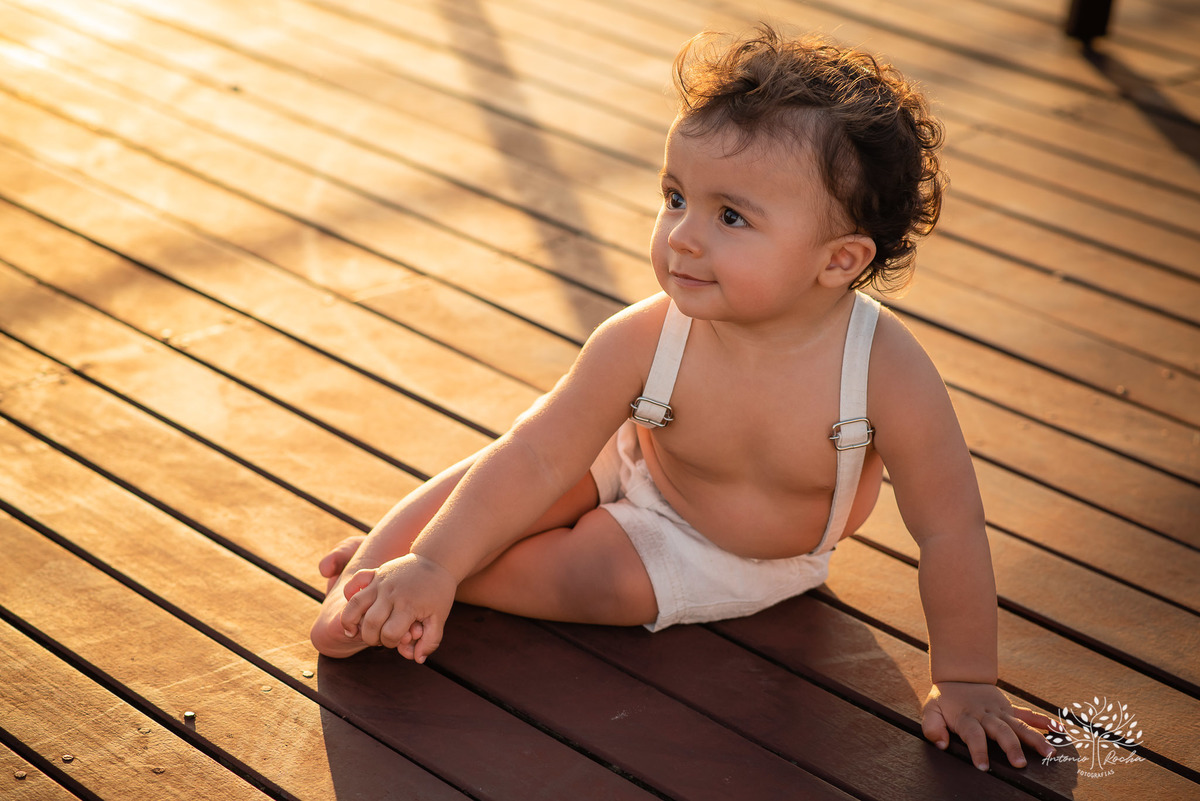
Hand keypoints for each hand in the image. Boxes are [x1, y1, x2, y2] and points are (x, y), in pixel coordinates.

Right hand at [339, 553, 457, 662]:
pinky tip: (353, 609)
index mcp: (408, 606)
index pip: (389, 634)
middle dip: (372, 638)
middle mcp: (390, 594)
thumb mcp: (440, 618)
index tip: (398, 640)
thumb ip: (430, 641)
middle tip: (379, 639)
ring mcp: (381, 582)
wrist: (437, 560)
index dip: (391, 643)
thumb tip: (417, 659)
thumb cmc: (439, 592)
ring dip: (350, 622)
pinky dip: (348, 595)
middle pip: (370, 624)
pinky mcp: (375, 574)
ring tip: (353, 631)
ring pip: (354, 605)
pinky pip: (354, 584)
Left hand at [922, 682, 1055, 769]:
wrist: (959, 675)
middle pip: (1001, 731)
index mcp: (967, 717)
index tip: (983, 767)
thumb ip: (932, 727)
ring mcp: (1001, 711)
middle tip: (1019, 764)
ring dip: (1035, 738)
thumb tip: (940, 744)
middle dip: (1011, 747)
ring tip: (1049, 753)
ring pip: (1019, 724)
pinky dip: (1044, 721)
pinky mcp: (1010, 708)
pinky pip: (1028, 714)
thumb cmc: (945, 699)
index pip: (973, 735)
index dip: (978, 750)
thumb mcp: (931, 710)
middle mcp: (986, 715)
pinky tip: (1059, 730)